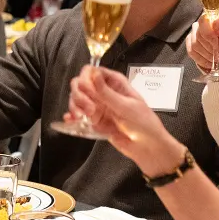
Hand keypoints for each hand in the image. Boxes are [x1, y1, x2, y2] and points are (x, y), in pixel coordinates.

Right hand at [66, 66, 184, 174]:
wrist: (147, 147)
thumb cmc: (144, 124)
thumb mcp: (126, 107)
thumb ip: (107, 93)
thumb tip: (94, 75)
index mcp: (115, 83)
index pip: (92, 71)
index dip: (86, 78)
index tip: (86, 90)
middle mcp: (104, 92)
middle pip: (80, 84)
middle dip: (79, 95)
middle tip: (88, 109)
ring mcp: (98, 106)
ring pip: (77, 99)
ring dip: (75, 107)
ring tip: (81, 118)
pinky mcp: (94, 120)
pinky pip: (78, 115)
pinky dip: (71, 117)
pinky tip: (71, 121)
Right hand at [186, 9, 218, 75]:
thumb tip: (215, 21)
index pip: (205, 19)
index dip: (210, 34)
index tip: (218, 45)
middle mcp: (206, 21)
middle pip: (199, 33)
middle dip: (211, 48)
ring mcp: (196, 31)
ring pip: (195, 44)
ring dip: (208, 55)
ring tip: (218, 57)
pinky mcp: (191, 42)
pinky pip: (191, 51)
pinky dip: (202, 59)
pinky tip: (210, 61)